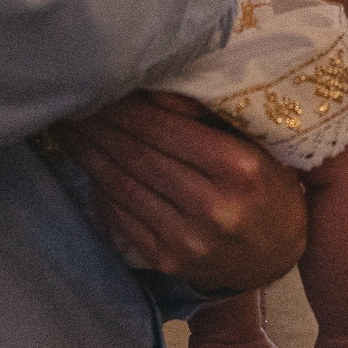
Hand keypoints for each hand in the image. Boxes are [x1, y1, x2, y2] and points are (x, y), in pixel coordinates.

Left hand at [55, 93, 306, 293]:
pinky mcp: (168, 260)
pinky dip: (101, 190)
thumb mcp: (255, 143)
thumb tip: (154, 86)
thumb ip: (207, 116)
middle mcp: (212, 205)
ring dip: (91, 155)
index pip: (163, 128)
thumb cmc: (267, 187)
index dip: (124, 107)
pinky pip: (122, 218)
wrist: (275, 257)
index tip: (99, 87)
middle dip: (100, 127)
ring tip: (72, 131)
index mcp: (237, 167)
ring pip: (124, 187)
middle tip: (73, 104)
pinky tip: (89, 167)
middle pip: (138, 156)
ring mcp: (188, 238)